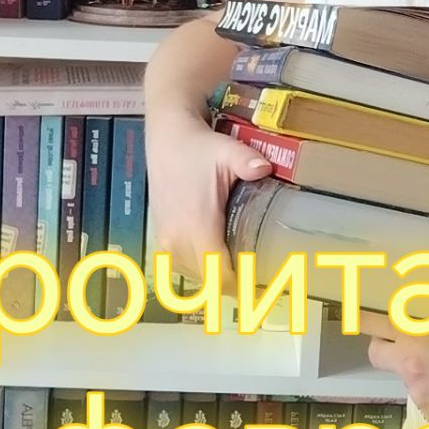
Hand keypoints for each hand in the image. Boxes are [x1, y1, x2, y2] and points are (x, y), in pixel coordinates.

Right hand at [141, 111, 273, 296]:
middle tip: (262, 282)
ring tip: (244, 274)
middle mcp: (178, 238)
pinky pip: (182, 266)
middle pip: (208, 281)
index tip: (263, 288)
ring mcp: (167, 239)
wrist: (167, 139)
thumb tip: (266, 167)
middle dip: (234, 285)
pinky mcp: (162, 236)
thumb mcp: (226, 151)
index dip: (240, 285)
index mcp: (196, 225)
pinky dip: (201, 270)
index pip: (217, 273)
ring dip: (216, 279)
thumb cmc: (199, 147)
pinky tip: (219, 263)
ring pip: (194, 277)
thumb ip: (247, 162)